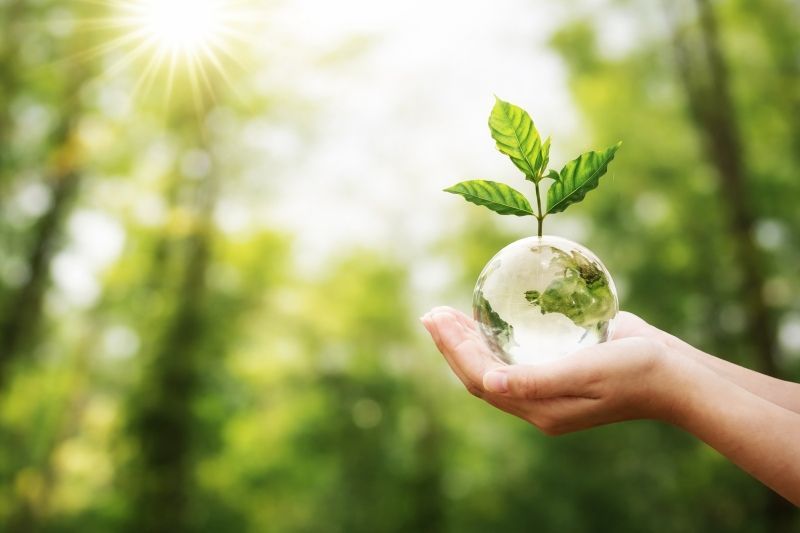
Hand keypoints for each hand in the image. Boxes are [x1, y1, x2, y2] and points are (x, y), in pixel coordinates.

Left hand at [421, 306, 695, 434]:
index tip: (434, 319)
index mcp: (540, 408)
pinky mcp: (560, 372)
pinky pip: (516, 357)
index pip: (481, 378)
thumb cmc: (636, 371)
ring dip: (469, 341)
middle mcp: (538, 402)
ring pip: (495, 366)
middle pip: (481, 373)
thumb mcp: (588, 372)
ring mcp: (548, 389)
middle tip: (431, 313)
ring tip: (447, 315)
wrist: (677, 376)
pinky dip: (495, 339)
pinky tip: (490, 319)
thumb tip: (491, 382)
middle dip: (452, 345)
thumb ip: (539, 380)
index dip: (453, 350)